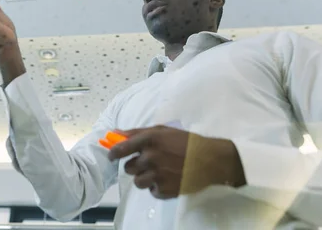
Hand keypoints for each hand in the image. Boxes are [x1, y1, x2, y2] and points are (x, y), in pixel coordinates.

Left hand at [107, 126, 244, 198]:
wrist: (210, 160)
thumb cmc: (185, 142)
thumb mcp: (162, 131)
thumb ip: (137, 132)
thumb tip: (115, 133)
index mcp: (149, 140)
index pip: (120, 149)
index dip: (113, 154)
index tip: (111, 156)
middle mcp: (151, 157)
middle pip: (128, 168)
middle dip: (135, 166)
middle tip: (148, 162)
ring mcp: (158, 175)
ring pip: (137, 182)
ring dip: (145, 178)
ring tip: (159, 172)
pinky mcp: (165, 190)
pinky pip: (151, 191)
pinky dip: (157, 187)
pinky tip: (168, 179)